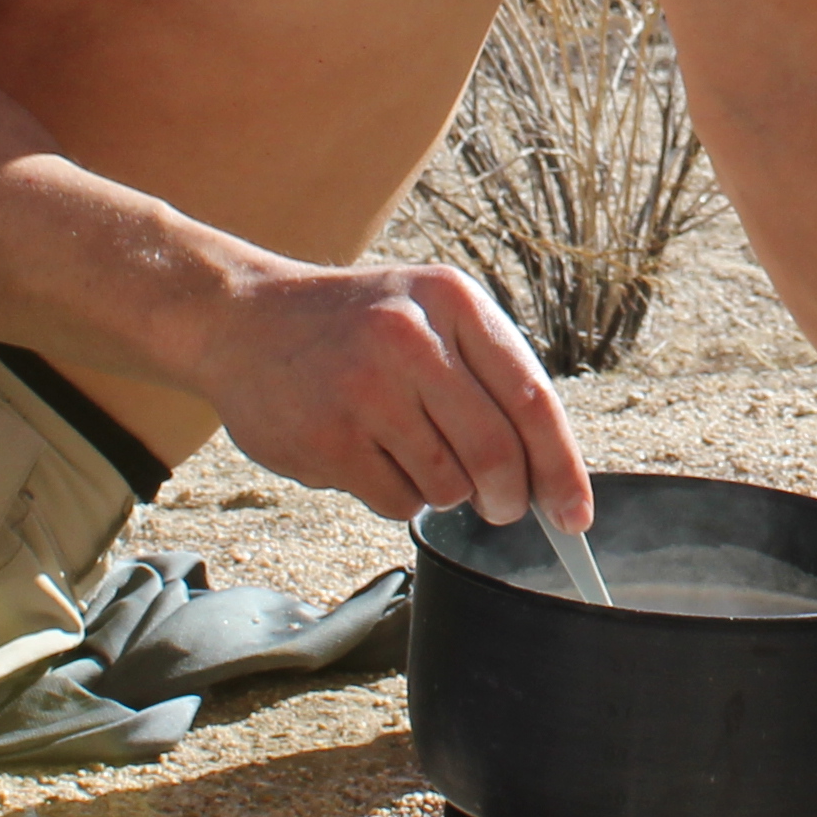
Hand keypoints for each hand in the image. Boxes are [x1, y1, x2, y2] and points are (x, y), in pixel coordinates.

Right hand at [202, 261, 591, 532]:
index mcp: (452, 301)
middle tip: (503, 508)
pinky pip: (398, 502)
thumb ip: (487, 375)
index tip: (575, 515)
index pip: (532, 399)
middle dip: (509, 497)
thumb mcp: (426, 313)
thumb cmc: (353, 326)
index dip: (562, 468)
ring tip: (406, 449)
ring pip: (448, 486)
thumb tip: (548, 473)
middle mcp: (410, 338)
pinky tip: (368, 457)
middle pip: (497, 454)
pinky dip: (398, 497)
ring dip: (444, 491)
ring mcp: (364, 388)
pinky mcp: (327, 438)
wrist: (241, 318)